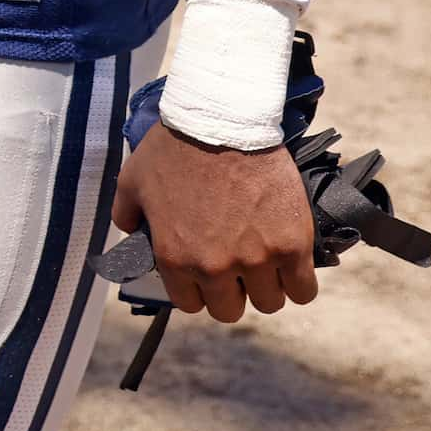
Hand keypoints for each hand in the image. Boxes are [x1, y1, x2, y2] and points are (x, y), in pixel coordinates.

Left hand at [111, 123, 317, 322]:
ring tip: (266, 265)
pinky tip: (292, 267)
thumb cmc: (175, 148)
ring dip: (267, 288)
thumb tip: (132, 233)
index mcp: (175, 258)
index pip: (191, 304)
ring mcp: (257, 258)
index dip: (198, 290)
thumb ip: (127, 215)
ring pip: (269, 302)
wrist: (222, 122)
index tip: (206, 275)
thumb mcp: (132, 182)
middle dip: (232, 292)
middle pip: (231, 309)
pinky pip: (303, 289)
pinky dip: (299, 283)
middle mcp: (215, 267)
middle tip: (237, 268)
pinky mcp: (292, 244)